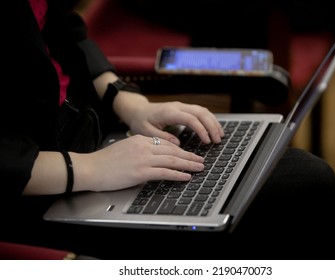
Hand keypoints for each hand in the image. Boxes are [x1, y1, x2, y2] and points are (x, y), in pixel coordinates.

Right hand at [87, 134, 204, 191]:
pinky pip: (165, 173)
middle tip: (200, 160)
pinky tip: (186, 177)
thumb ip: (141, 150)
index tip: (188, 153)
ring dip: (188, 165)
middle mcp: (144, 147)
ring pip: (172, 160)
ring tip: (198, 168)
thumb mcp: (125, 148)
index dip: (180, 149)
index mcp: (141, 139)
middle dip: (189, 156)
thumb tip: (154, 157)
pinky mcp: (141, 172)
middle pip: (173, 151)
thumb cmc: (105, 161)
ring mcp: (143, 159)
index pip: (166, 144)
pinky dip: (178, 175)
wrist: (91, 168)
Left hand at [117, 96, 224, 145]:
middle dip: (211, 126)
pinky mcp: (184, 108)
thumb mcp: (146, 132)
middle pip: (200, 113)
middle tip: (217, 140)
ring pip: (203, 110)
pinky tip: (214, 128)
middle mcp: (177, 106)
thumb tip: (177, 144)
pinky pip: (200, 111)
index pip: (190, 119)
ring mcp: (181, 106)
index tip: (206, 141)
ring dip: (213, 122)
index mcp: (169, 112)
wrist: (138, 110)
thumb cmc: (141, 122)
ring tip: (220, 135)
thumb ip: (161, 138)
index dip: (201, 130)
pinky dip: (209, 119)